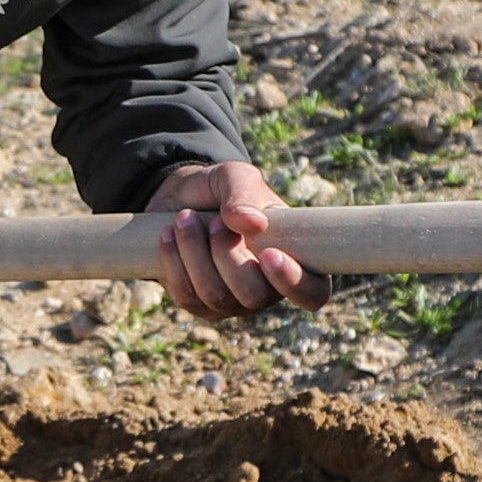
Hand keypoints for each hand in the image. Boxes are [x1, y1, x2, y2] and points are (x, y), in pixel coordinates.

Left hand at [146, 159, 302, 322]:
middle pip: (254, 296)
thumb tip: (252, 224)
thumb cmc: (219, 189)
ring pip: (216, 297)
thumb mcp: (234, 176)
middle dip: (227, 255)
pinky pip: (186, 296)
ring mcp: (232, 302)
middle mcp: (266, 288)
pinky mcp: (198, 305)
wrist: (177, 198)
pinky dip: (174, 261)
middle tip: (216, 221)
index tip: (269, 254)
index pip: (313, 292)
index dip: (295, 283)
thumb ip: (244, 191)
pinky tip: (168, 235)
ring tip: (184, 218)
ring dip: (195, 253)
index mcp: (293, 259)